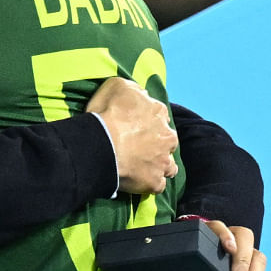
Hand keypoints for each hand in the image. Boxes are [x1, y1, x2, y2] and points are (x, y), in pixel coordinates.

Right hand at [85, 77, 177, 193]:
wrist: (101, 145)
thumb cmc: (107, 114)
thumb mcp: (117, 86)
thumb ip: (133, 89)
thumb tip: (141, 94)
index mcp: (159, 112)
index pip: (159, 116)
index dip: (147, 121)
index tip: (135, 126)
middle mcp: (167, 136)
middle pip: (167, 141)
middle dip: (157, 144)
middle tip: (138, 147)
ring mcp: (163, 161)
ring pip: (169, 165)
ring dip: (159, 165)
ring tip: (142, 167)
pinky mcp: (155, 182)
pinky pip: (157, 185)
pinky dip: (150, 183)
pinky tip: (139, 180)